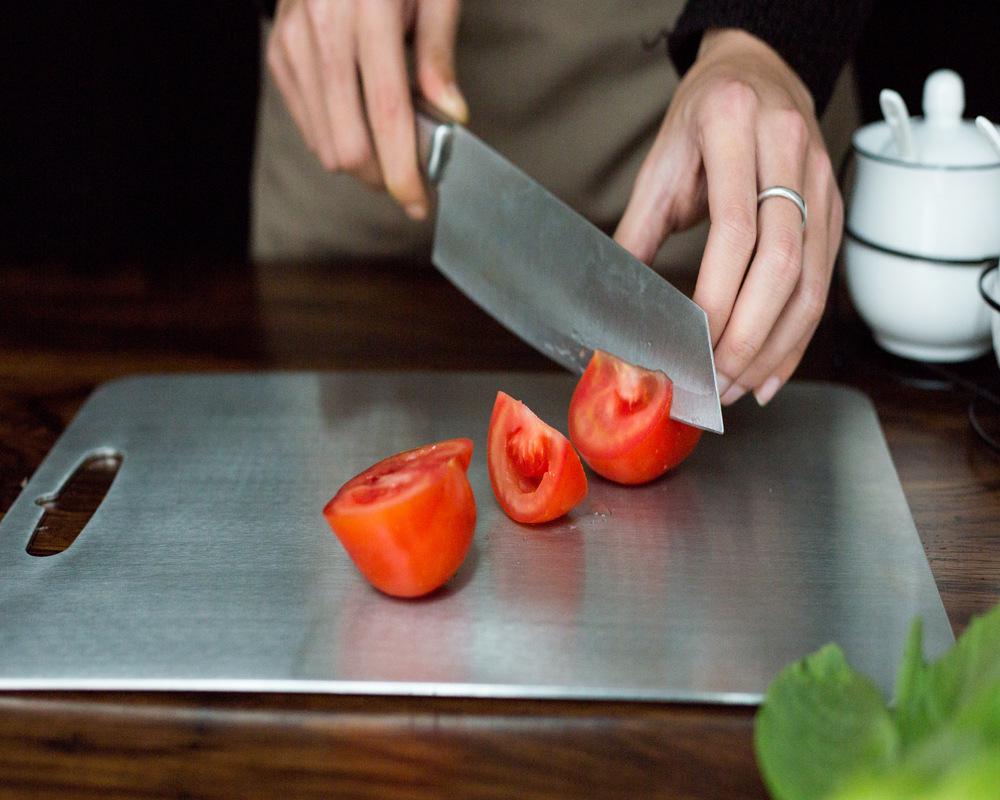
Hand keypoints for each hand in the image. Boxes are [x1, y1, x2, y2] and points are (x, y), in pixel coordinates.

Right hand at [266, 0, 466, 219]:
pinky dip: (337, 139)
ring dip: (362, 164)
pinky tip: (362, 125)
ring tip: (392, 152)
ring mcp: (293, 43)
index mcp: (368, 11)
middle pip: (349, 144)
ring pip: (324, 144)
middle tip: (412, 180)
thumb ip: (438, 55)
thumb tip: (452, 117)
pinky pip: (308, 124)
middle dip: (383, 178)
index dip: (404, 171)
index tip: (419, 203)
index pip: (387, 115)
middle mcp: (322, 30)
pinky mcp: (279, 53)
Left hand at [615, 29, 842, 405]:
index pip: (734, 226)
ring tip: (740, 387)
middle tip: (715, 379)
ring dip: (777, 344)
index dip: (718, 292)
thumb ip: (637, 230)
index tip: (693, 341)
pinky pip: (823, 279)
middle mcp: (788, 146)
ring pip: (812, 277)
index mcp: (733, 125)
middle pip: (782, 258)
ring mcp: (820, 177)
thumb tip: (615, 304)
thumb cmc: (700, 120)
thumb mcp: (660, 163)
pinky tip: (773, 369)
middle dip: (749, 332)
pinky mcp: (835, 205)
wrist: (756, 72)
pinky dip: (798, 332)